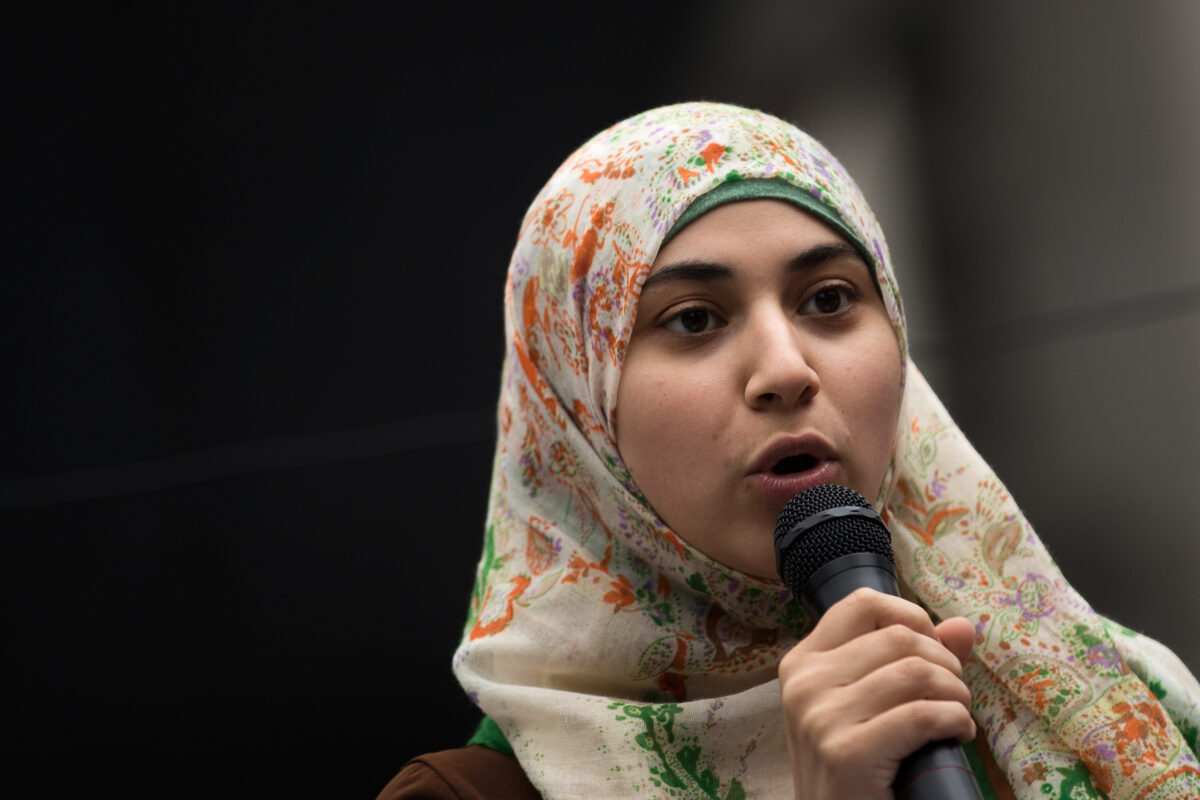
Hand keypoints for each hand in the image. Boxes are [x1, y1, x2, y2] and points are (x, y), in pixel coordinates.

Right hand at [779, 588, 975, 799]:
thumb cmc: (853, 770)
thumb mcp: (868, 707)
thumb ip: (911, 659)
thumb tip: (961, 626)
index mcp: (802, 662)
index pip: (862, 603)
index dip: (911, 617)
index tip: (930, 650)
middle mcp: (805, 682)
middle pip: (899, 637)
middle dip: (944, 662)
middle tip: (953, 694)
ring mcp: (821, 717)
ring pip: (916, 673)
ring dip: (955, 693)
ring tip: (956, 716)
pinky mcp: (847, 752)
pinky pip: (922, 715)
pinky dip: (955, 721)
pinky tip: (957, 734)